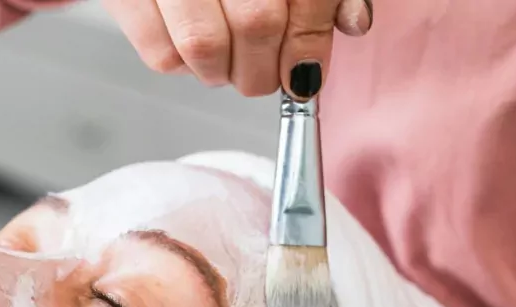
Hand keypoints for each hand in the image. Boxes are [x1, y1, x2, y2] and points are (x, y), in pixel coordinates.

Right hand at [100, 0, 372, 98]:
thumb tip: (354, 22)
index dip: (308, 43)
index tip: (306, 75)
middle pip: (256, 22)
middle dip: (266, 67)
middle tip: (266, 76)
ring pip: (204, 47)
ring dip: (225, 72)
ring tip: (228, 60)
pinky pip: (161, 56)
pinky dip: (183, 66)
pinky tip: (190, 48)